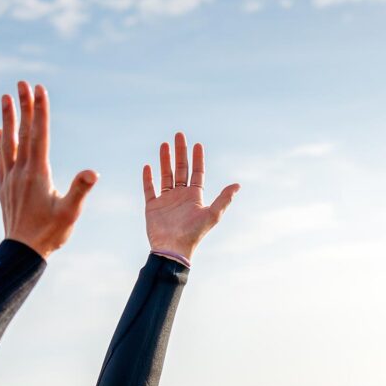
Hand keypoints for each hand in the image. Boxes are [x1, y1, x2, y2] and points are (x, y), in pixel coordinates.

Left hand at [0, 82, 97, 258]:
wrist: (22, 253)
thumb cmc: (50, 234)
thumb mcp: (70, 213)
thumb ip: (80, 190)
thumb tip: (93, 172)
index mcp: (38, 173)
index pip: (40, 135)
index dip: (41, 111)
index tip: (39, 88)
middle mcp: (21, 172)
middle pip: (23, 132)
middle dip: (23, 106)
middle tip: (21, 82)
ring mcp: (10, 179)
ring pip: (8, 142)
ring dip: (8, 119)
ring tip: (6, 97)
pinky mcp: (4, 188)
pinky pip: (1, 159)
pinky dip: (0, 143)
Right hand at [143, 133, 238, 261]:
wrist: (172, 250)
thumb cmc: (193, 234)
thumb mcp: (212, 215)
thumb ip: (224, 199)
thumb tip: (238, 185)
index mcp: (194, 197)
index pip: (197, 173)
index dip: (198, 159)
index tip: (197, 145)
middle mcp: (181, 196)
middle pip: (181, 169)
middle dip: (180, 152)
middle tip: (179, 135)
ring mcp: (166, 201)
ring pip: (165, 176)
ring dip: (165, 160)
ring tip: (164, 144)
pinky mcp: (152, 207)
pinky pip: (149, 189)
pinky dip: (148, 178)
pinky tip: (148, 166)